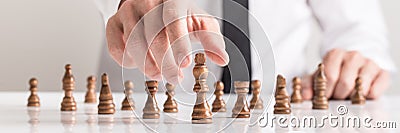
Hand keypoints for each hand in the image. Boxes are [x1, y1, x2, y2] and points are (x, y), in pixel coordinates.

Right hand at [106, 0, 228, 83]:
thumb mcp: (200, 23)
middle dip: (164, 62)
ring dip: (147, 65)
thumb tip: (222, 58)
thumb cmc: (179, 16)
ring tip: (159, 73)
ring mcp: (128, 11)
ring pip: (134, 44)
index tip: (184, 64)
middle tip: (174, 78)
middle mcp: (147, 2)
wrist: (154, 5)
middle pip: (153, 36)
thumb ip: (212, 40)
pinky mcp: (113, 23)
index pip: (173, 20)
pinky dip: (128, 62)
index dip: (178, 44)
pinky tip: (141, 63)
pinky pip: (116, 48)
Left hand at [302, 49, 390, 98]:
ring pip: (360, 87)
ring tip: (347, 96)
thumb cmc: (334, 72)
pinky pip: (375, 90)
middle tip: (336, 97)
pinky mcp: (382, 73)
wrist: (354, 66)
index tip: (324, 96)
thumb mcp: (318, 76)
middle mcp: (353, 56)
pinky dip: (367, 97)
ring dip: (352, 97)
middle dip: (338, 95)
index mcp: (335, 54)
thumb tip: (304, 95)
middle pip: (344, 83)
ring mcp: (369, 63)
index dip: (326, 91)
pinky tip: (362, 95)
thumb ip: (308, 84)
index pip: (329, 76)